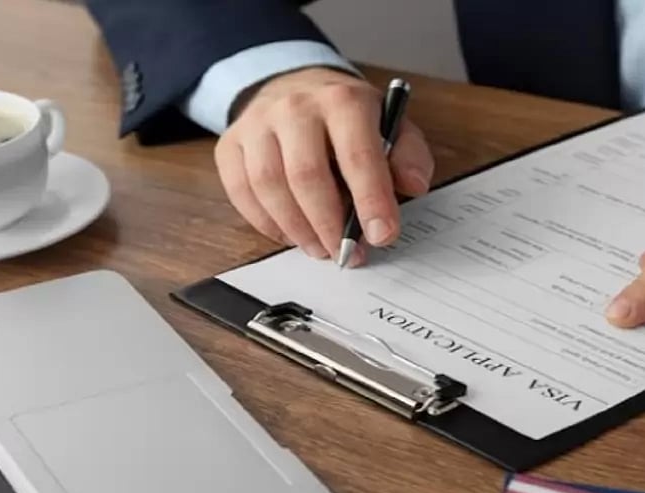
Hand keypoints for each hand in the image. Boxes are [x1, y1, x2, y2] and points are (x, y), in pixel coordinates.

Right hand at [215, 67, 433, 262]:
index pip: (357, 154)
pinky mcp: (230, 144)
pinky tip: (290, 234)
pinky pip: (241, 192)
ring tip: (320, 248)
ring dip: (298, 229)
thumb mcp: (389, 125)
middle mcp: (295, 107)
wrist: (294, 87)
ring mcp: (257, 124)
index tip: (382, 236)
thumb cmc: (346, 118)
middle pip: (307, 176)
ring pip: (269, 187)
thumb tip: (414, 185)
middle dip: (329, 225)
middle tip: (347, 253)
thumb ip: (407, 154)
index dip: (371, 200)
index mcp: (342, 100)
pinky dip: (266, 223)